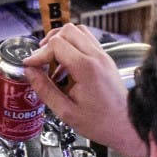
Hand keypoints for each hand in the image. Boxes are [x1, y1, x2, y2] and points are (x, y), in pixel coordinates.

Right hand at [24, 23, 146, 156]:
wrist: (126, 125)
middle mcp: (96, 57)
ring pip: (78, 32)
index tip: (30, 65)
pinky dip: (72, 47)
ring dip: (61, 42)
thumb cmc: (102, 122)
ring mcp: (103, 56)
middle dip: (49, 43)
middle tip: (40, 60)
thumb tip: (30, 73)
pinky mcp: (105, 60)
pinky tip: (65, 66)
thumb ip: (44, 89)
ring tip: (52, 61)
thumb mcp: (65, 111)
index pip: (56, 44)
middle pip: (67, 30)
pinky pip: (86, 42)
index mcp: (86, 68)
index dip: (38, 54)